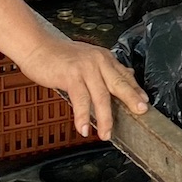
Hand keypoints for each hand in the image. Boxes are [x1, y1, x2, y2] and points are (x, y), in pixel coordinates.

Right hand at [13, 35, 146, 139]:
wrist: (37, 46)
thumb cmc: (59, 56)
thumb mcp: (87, 59)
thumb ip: (105, 69)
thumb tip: (127, 75)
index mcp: (103, 58)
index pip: (124, 75)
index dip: (135, 90)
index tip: (144, 102)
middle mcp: (98, 61)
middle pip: (119, 84)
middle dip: (131, 99)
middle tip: (141, 112)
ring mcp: (85, 68)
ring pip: (101, 96)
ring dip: (105, 118)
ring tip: (106, 134)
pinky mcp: (71, 75)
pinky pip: (81, 100)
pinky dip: (82, 116)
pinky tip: (84, 128)